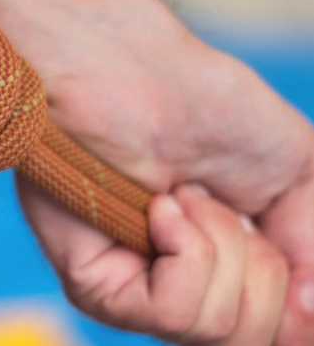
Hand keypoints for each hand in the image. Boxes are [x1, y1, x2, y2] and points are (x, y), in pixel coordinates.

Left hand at [8, 0, 313, 344]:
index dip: (294, 301)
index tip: (273, 233)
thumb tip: (309, 321)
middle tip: (215, 197)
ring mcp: (137, 296)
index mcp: (226, 272)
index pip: (277, 333)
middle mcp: (181, 292)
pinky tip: (160, 208)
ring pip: (222, 329)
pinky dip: (187, 248)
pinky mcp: (96, 288)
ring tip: (182, 195)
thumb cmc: (203, 105)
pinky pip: (175, 312)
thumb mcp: (295, 178)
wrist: (134, 70)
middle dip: (263, 260)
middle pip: (258, 337)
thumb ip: (310, 254)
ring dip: (223, 245)